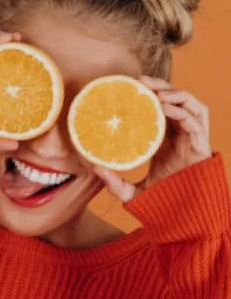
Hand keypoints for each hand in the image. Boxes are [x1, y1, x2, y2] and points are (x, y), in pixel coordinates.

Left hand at [94, 75, 211, 202]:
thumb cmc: (162, 201)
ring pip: (190, 105)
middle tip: (142, 80)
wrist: (184, 217)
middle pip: (176, 100)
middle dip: (162, 86)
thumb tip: (95, 169)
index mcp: (166, 139)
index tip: (132, 85)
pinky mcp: (201, 146)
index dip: (151, 94)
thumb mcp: (133, 191)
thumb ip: (115, 183)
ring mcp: (192, 139)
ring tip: (156, 91)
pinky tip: (166, 107)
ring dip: (175, 94)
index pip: (162, 108)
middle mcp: (180, 135)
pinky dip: (182, 111)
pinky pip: (196, 121)